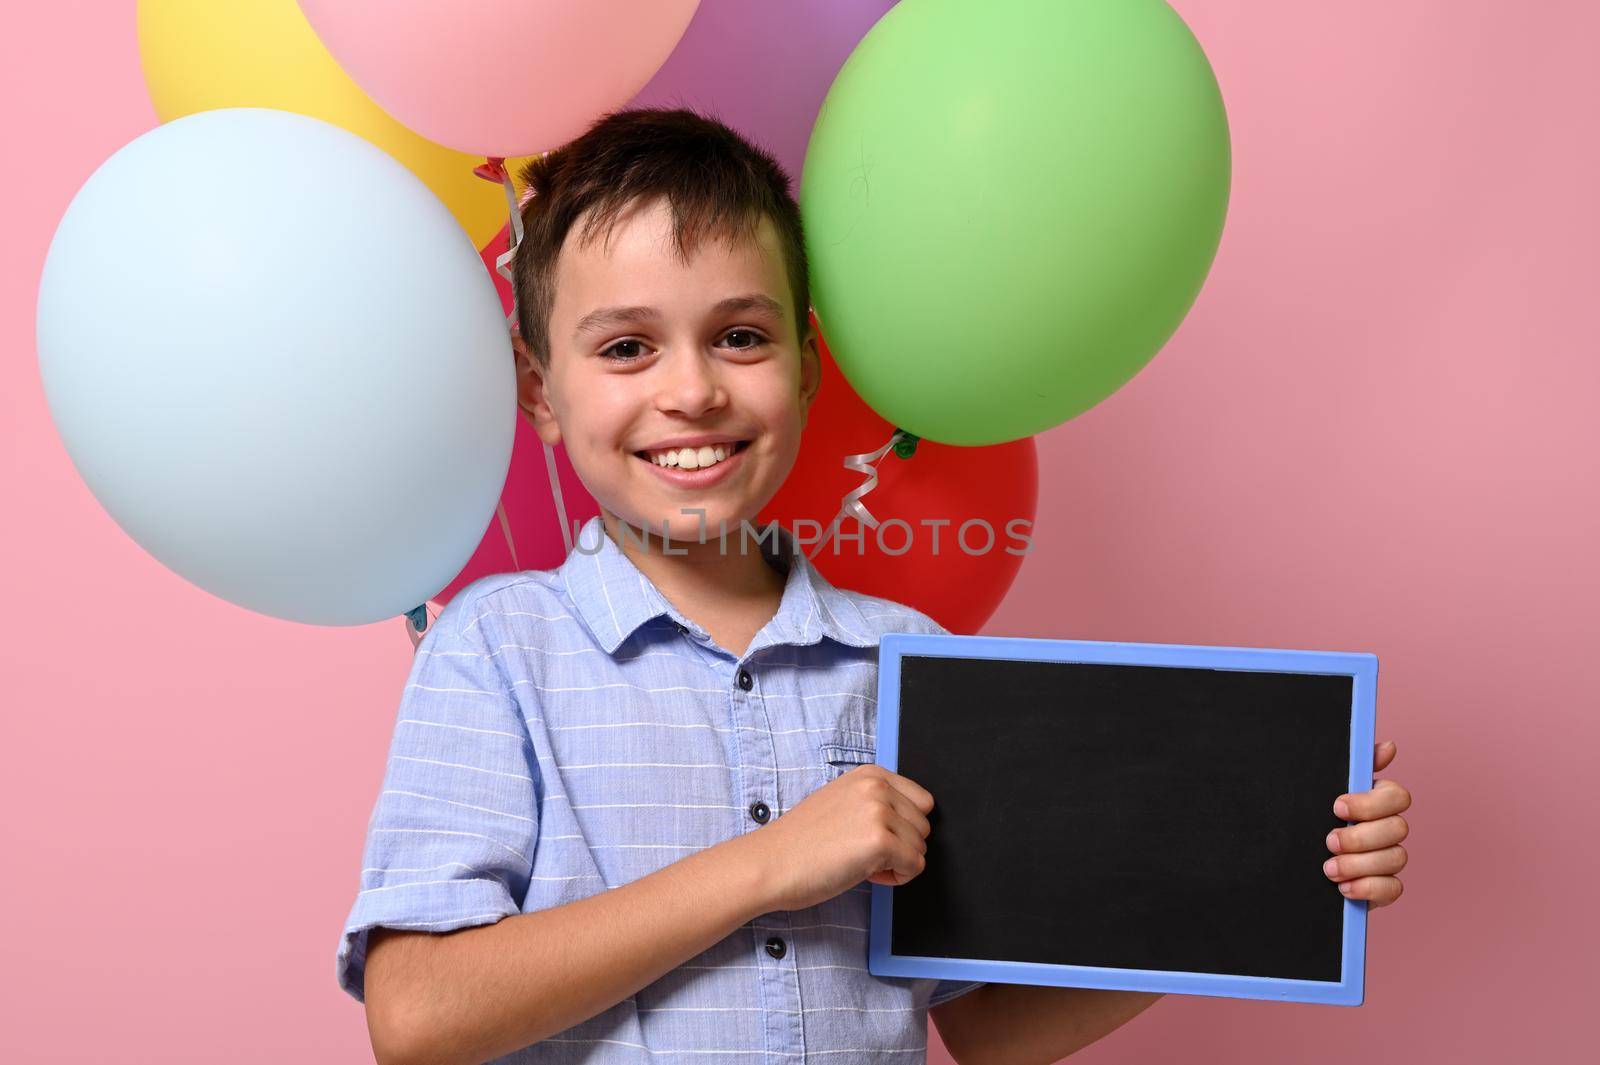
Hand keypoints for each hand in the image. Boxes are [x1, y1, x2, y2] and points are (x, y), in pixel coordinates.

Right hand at [748, 763, 934, 911]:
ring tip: (861, 863)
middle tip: (865, 854)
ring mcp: (879, 812)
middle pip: (924, 826)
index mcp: (870, 774)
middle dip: (901, 846)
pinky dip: (897, 878)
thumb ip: (875, 803)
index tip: (877, 836)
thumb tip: (908, 821)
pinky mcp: (880, 841)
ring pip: (921, 848)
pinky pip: (915, 866)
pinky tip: (867, 874)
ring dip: (898, 863)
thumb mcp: (842, 803)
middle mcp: (877, 787)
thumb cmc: (800, 842)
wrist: (771, 863)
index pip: (922, 801)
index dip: (904, 826)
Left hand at [1324, 740, 1409, 906]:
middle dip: (1360, 837)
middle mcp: (1388, 828)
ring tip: (1329, 869)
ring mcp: (1389, 858)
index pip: (1397, 796)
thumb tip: (1388, 747)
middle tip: (1329, 841)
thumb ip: (1351, 767)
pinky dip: (1368, 888)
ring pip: (1396, 858)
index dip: (1370, 803)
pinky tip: (1344, 888)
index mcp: (1377, 801)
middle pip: (1398, 829)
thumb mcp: (1322, 790)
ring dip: (1359, 864)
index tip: (1337, 807)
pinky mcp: (1384, 886)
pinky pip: (1393, 888)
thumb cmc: (1312, 819)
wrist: (1292, 859)